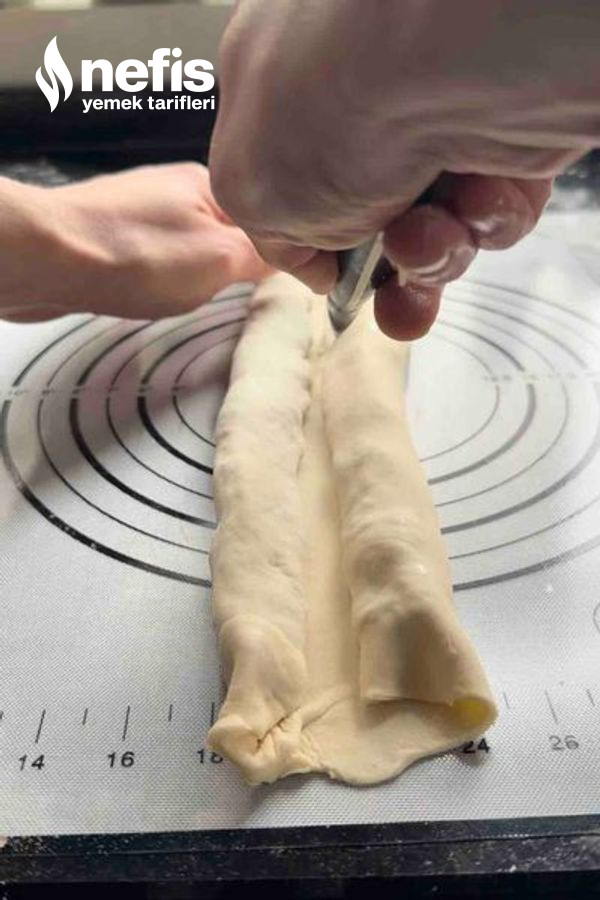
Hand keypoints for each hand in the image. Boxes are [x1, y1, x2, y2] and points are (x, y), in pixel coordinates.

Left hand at [0, 162, 270, 322]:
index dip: (281, 252)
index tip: (287, 285)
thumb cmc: (133, 255)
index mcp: (209, 183)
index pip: (266, 216)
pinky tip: (155, 289)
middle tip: (228, 293)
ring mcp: (142, 207)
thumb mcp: (220, 258)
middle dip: (234, 265)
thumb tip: (304, 260)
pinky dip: (165, 275)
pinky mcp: (116, 232)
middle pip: (229, 230)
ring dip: (199, 273)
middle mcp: (176, 187)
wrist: (49, 259)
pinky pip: (159, 254)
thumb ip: (264, 257)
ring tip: (190, 293)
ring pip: (194, 245)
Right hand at [210, 0, 599, 337]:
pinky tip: (469, 206)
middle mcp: (364, 87)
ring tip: (425, 236)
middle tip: (386, 270)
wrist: (446, 62)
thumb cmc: (333, 101)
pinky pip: (494, 209)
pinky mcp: (506, 131)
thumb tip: (315, 264)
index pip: (299, 175)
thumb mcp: (248, 190)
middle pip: (376, 212)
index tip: (330, 272)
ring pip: (438, 222)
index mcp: (287, 78)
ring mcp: (436, 109)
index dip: (317, 235)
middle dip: (384, 261)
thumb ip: (270, 232)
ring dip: (430, 251)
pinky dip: (483, 223)